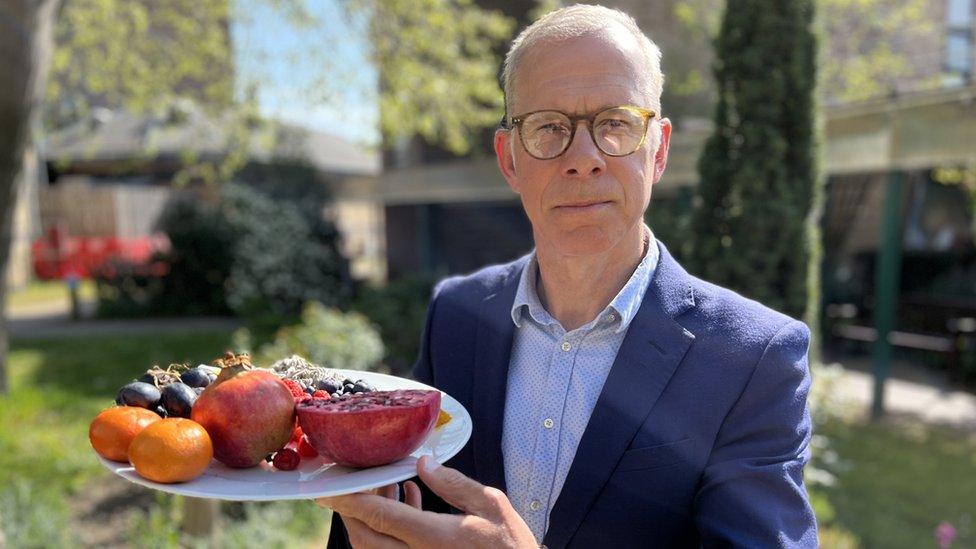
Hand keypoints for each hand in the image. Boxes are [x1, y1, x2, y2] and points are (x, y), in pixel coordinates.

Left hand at [317, 456, 536, 548]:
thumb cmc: (510, 546)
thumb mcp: (491, 506)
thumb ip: (454, 484)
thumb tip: (424, 464)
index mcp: (433, 538)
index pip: (379, 518)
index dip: (349, 502)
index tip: (328, 490)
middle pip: (366, 537)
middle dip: (353, 510)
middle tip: (356, 482)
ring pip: (375, 547)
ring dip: (372, 519)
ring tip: (388, 485)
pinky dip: (390, 528)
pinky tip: (409, 499)